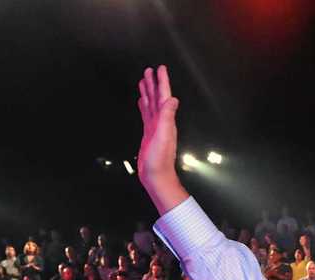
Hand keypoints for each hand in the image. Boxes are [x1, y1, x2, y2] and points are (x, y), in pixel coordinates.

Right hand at [136, 66, 181, 190]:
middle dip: (153, 83)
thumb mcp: (163, 136)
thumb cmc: (160, 160)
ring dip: (148, 92)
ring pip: (150, 105)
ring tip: (144, 81)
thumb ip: (167, 117)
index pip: (164, 96)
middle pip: (156, 98)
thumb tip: (173, 99)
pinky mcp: (148, 134)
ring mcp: (155, 128)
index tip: (160, 68)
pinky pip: (146, 115)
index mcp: (166, 120)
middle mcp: (162, 122)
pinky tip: (141, 102)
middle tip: (149, 70)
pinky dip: (144, 106)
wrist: (156, 176)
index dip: (162, 82)